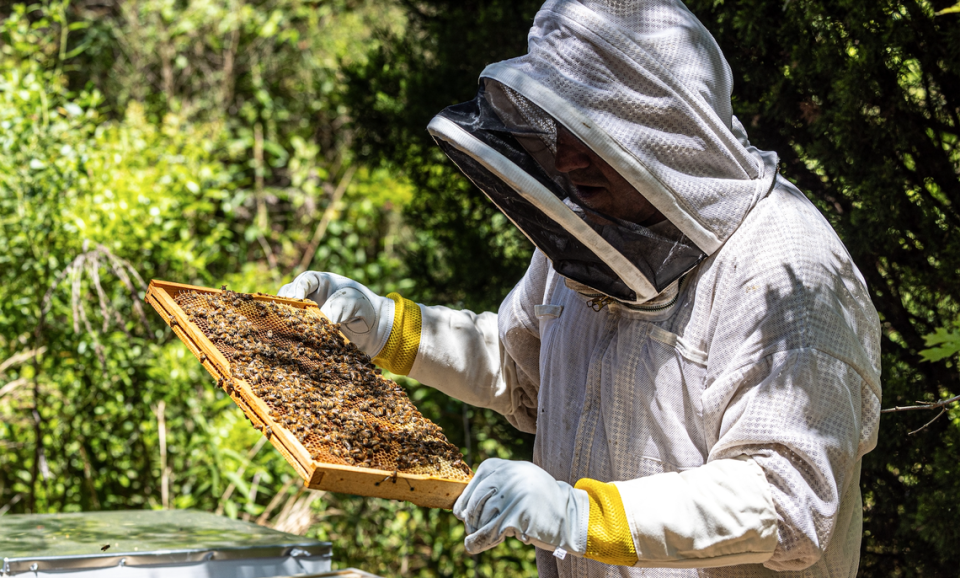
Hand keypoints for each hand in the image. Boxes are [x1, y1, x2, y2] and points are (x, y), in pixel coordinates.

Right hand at [278, 272, 393, 356]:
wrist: (378, 330)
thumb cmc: (366, 308)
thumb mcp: (352, 304)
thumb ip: (335, 309)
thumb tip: (317, 324)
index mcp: (321, 282)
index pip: (303, 281)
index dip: (296, 289)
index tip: (297, 300)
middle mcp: (311, 297)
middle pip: (289, 298)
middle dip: (286, 307)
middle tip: (287, 317)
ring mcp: (309, 315)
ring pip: (290, 316)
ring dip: (288, 323)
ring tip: (289, 331)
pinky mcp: (310, 332)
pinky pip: (298, 333)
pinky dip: (295, 337)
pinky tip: (295, 343)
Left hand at [453, 458, 588, 554]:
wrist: (569, 514)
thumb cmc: (538, 500)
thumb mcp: (515, 482)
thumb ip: (491, 486)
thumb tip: (459, 508)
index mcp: (500, 466)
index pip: (470, 489)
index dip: (465, 506)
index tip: (463, 516)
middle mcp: (504, 477)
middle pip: (472, 506)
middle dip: (472, 522)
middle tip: (476, 529)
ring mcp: (510, 496)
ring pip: (478, 521)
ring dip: (481, 532)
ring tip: (496, 533)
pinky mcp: (515, 516)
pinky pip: (488, 534)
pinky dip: (480, 543)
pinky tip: (487, 542)